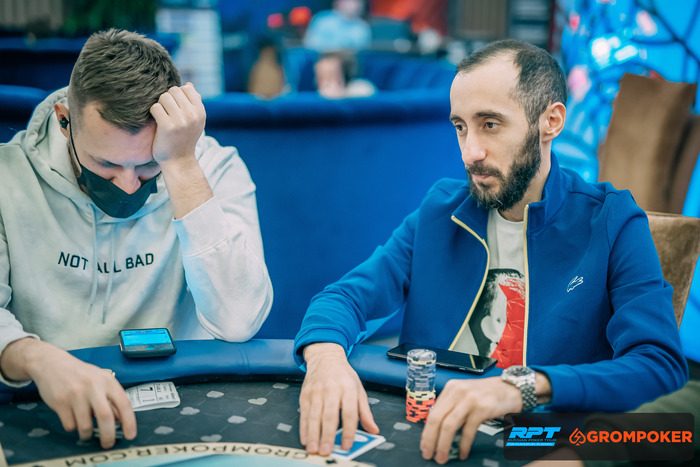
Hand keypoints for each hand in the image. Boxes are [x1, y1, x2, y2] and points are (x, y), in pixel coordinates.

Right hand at [1, 338, 135, 448]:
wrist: (52, 364)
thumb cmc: (80, 374)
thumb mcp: (101, 380)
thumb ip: (111, 398)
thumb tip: (120, 419)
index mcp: (107, 381)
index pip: (124, 403)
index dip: (129, 421)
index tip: (130, 434)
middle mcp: (93, 387)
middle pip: (105, 417)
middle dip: (108, 435)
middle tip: (108, 443)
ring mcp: (76, 394)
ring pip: (85, 426)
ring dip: (87, 433)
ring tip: (86, 430)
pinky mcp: (60, 402)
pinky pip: (70, 425)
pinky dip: (73, 427)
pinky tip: (72, 417)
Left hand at [150, 83, 205, 165]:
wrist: (179, 161)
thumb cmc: (184, 139)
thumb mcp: (195, 121)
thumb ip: (193, 103)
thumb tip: (189, 85)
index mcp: (201, 111)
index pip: (186, 89)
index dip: (178, 95)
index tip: (175, 107)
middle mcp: (193, 115)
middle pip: (173, 91)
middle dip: (167, 99)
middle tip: (167, 112)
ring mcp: (181, 120)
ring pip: (164, 97)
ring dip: (160, 105)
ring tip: (162, 116)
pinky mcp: (168, 126)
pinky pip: (155, 107)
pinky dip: (153, 113)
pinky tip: (157, 122)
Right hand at [299, 343, 378, 455]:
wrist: (325, 357)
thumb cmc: (343, 376)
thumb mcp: (359, 389)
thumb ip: (365, 412)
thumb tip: (373, 430)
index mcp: (348, 388)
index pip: (349, 412)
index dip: (348, 430)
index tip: (346, 445)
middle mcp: (331, 390)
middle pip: (329, 415)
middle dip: (327, 435)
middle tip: (327, 451)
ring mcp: (316, 392)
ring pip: (314, 416)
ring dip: (313, 434)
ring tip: (314, 449)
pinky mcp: (305, 394)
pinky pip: (304, 414)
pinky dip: (303, 428)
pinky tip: (305, 439)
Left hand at [420, 377, 521, 463]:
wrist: (512, 388)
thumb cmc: (488, 395)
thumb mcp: (465, 395)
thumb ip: (452, 407)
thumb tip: (436, 430)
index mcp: (451, 388)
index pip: (432, 412)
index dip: (426, 432)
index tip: (424, 446)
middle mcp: (457, 391)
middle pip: (436, 419)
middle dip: (430, 440)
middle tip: (428, 454)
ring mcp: (469, 399)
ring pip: (448, 426)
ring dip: (443, 445)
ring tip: (442, 457)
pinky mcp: (482, 408)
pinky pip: (468, 430)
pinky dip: (463, 444)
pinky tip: (462, 453)